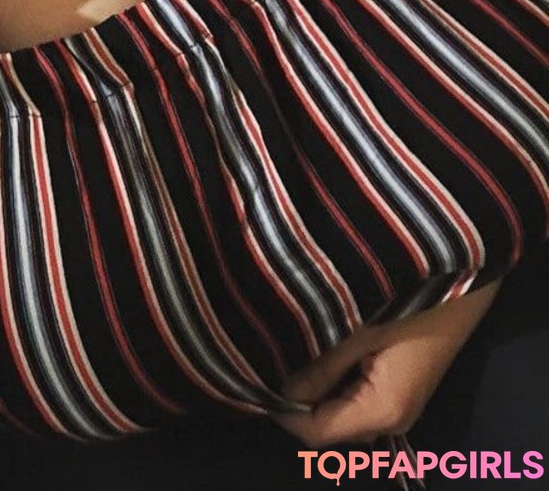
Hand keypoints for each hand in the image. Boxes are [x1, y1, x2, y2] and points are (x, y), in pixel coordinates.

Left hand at [273, 280, 500, 445]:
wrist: (461, 283)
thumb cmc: (411, 304)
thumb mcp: (358, 330)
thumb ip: (319, 366)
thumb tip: (278, 386)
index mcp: (382, 411)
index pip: (317, 432)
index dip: (283, 411)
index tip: (254, 378)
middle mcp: (391, 419)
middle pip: (328, 424)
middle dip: (296, 399)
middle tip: (266, 360)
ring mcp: (397, 404)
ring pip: (340, 409)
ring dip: (313, 387)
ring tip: (285, 351)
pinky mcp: (399, 386)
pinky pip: (355, 394)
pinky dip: (331, 379)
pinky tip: (315, 349)